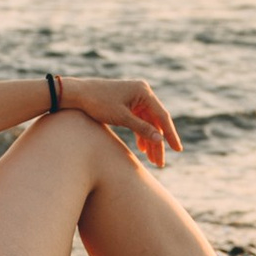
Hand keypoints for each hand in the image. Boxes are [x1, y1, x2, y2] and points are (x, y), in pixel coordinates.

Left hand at [59, 77, 181, 167]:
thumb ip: (142, 128)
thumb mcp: (121, 118)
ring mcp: (136, 98)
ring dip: (150, 141)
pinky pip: (140, 121)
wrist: (77, 94)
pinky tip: (142, 149)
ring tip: (152, 160)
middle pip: (156, 122)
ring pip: (148, 123)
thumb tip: (160, 139)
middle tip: (160, 163)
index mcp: (144, 92)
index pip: (162, 116)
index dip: (171, 134)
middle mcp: (143, 93)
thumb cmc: (97, 103)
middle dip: (158, 143)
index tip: (177, 150)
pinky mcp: (128, 104)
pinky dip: (141, 134)